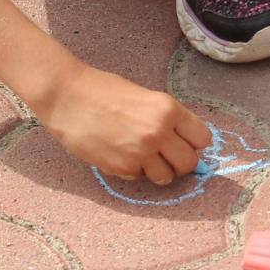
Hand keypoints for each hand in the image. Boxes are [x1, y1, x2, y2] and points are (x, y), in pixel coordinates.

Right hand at [35, 63, 211, 183]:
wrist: (68, 97)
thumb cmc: (104, 91)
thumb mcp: (146, 97)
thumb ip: (166, 118)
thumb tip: (182, 140)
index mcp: (169, 109)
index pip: (202, 138)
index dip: (193, 142)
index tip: (184, 142)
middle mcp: (159, 132)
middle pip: (189, 163)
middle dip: (179, 161)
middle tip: (166, 155)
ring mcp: (140, 153)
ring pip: (167, 177)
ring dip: (158, 170)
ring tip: (144, 158)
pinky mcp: (121, 168)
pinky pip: (139, 178)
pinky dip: (134, 171)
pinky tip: (121, 155)